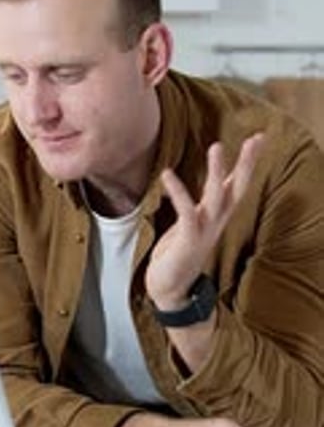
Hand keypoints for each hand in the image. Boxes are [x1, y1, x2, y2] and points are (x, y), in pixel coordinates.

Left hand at [145, 133, 264, 308]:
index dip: (247, 162)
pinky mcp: (188, 239)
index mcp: (217, 215)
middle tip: (255, 139)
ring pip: (216, 197)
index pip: (236, 184)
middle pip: (236, 188)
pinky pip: (186, 212)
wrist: (170, 288)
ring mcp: (205, 230)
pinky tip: (167, 174)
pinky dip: (178, 192)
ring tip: (217, 147)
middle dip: (246, 163)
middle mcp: (216, 221)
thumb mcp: (192, 223)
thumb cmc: (178, 252)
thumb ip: (199, 205)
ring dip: (217, 172)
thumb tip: (202, 188)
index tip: (258, 138)